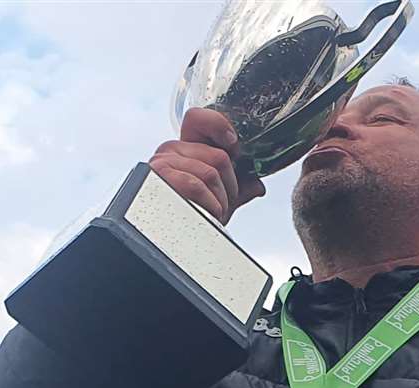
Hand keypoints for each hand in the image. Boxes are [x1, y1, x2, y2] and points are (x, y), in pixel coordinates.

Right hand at [150, 108, 266, 224]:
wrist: (171, 238)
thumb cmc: (190, 217)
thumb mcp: (217, 200)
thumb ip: (238, 189)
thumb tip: (257, 186)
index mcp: (184, 148)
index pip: (198, 118)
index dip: (219, 126)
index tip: (233, 147)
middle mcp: (171, 150)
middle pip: (219, 156)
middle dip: (230, 187)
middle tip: (222, 204)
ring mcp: (163, 162)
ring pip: (211, 172)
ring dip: (220, 201)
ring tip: (212, 212)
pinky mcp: (161, 177)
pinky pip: (198, 185)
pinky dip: (210, 205)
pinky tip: (205, 214)